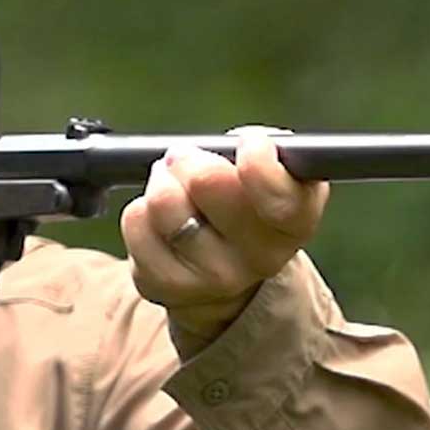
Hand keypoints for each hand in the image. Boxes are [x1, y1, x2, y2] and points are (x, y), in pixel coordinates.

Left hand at [120, 127, 329, 346]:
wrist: (221, 274)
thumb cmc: (247, 207)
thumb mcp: (273, 176)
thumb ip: (268, 153)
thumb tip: (244, 143)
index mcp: (293, 225)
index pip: (282, 199)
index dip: (259, 164)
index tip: (249, 144)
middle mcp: (259, 258)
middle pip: (208, 183)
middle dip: (191, 159)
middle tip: (187, 158)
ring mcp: (212, 278)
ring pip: (165, 201)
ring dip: (161, 182)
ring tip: (171, 186)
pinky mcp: (166, 286)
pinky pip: (136, 224)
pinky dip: (140, 211)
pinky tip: (158, 220)